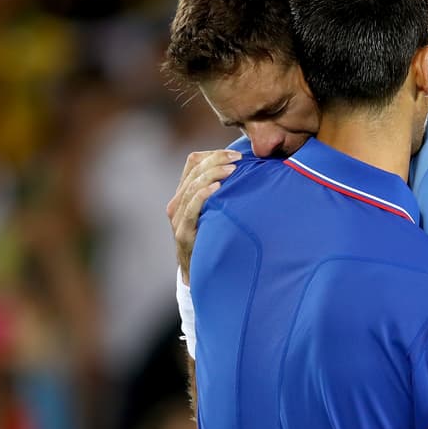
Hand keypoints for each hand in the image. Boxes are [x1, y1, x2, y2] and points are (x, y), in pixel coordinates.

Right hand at [167, 149, 240, 279]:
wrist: (202, 274)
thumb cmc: (216, 239)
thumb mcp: (219, 211)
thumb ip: (226, 193)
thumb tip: (250, 171)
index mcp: (184, 193)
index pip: (193, 162)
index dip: (214, 154)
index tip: (237, 154)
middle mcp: (177, 203)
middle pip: (194, 170)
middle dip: (217, 160)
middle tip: (238, 159)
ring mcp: (177, 218)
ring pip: (192, 185)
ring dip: (213, 174)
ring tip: (232, 170)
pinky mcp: (182, 234)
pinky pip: (190, 209)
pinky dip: (203, 195)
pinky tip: (217, 188)